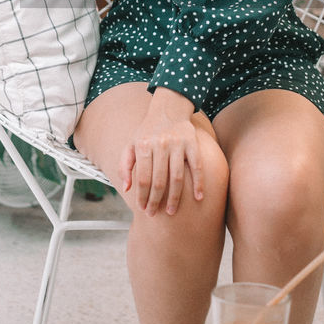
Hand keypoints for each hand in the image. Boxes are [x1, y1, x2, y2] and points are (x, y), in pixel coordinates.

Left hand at [120, 89, 205, 216]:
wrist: (168, 109)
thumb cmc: (147, 131)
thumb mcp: (131, 144)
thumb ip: (125, 165)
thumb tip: (125, 188)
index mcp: (143, 146)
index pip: (142, 178)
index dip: (142, 196)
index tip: (143, 209)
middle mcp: (160, 145)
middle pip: (159, 181)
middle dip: (156, 201)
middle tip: (155, 214)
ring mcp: (178, 144)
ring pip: (177, 177)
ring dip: (175, 197)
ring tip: (172, 211)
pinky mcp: (192, 143)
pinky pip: (196, 167)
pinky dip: (199, 183)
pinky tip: (199, 198)